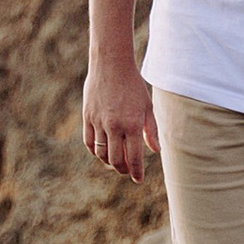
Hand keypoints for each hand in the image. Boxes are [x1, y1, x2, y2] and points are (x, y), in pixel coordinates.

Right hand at [81, 56, 158, 183]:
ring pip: (101, 153)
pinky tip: (102, 151)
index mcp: (133, 124)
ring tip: (116, 162)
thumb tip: (156, 150)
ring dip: (109, 162)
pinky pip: (89, 142)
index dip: (137, 172)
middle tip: (128, 171)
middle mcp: (115, 126)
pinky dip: (95, 151)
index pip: (134, 158)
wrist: (111, 64)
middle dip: (123, 169)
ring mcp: (99, 122)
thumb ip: (151, 130)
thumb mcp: (147, 106)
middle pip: (116, 160)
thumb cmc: (133, 85)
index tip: (139, 179)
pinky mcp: (87, 117)